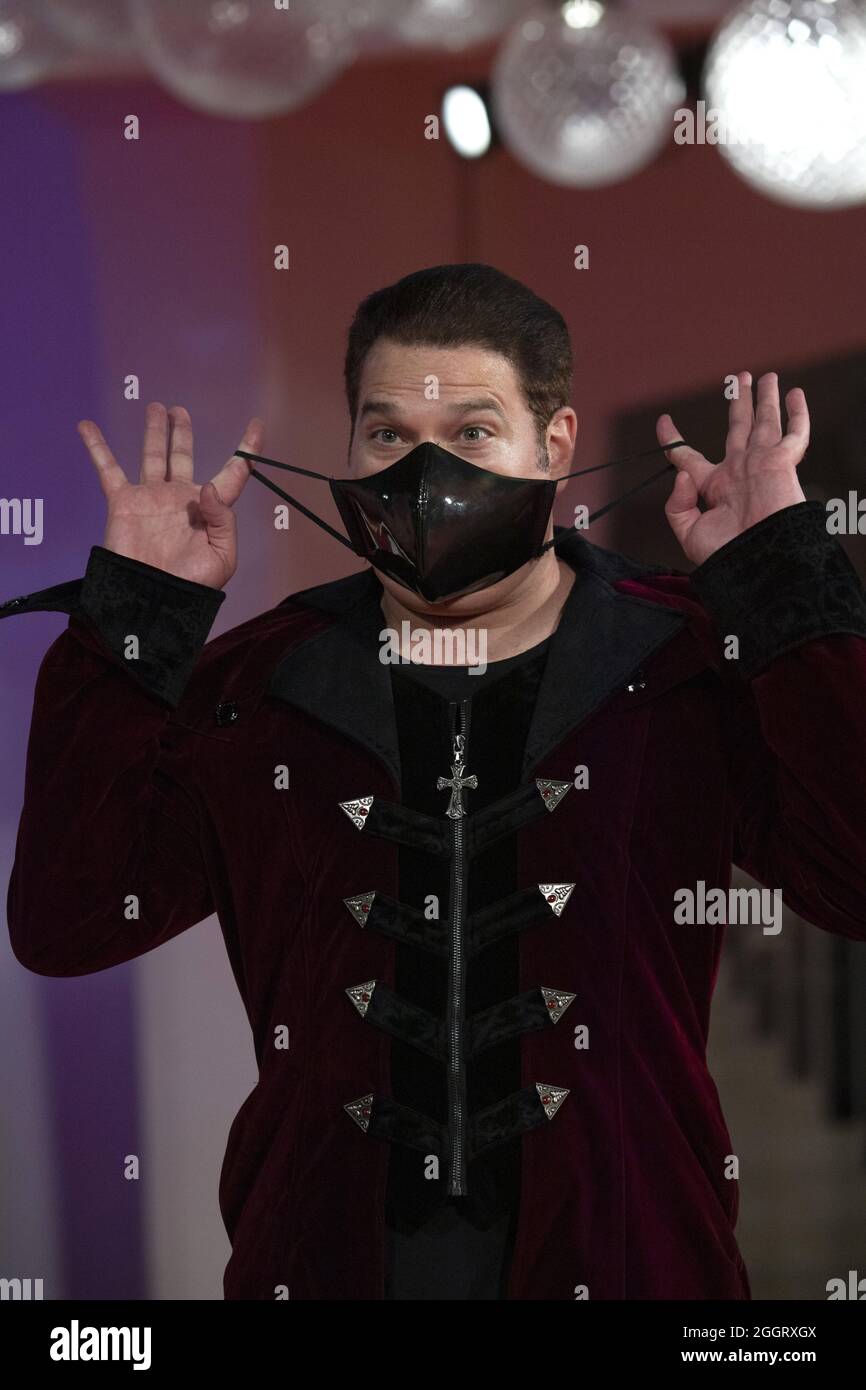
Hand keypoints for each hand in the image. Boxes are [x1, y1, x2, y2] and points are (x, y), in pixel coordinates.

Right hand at [77, 403, 264, 588]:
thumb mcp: (222, 557)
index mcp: (210, 511)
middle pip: (183, 456)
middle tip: (179, 411)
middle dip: (182, 432)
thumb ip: (223, 520)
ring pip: (152, 456)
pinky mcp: (124, 503)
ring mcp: (151, 499)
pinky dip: (97, 447)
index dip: (247, 450)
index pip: (234, 473)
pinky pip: (108, 469)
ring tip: (156, 408)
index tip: (256, 426)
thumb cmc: (192, 587)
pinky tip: (86, 425)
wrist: (153, 600)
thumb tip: (207, 487)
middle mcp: (180, 499)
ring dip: (153, 432)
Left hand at [656, 371, 808, 566]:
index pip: (688, 458)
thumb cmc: (727, 555)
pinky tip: (795, 394)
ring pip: (764, 422)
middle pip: (738, 427)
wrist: (758, 562)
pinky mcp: (783, 464)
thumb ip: (678, 504)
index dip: (673, 439)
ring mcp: (762, 464)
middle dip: (739, 402)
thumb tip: (682, 473)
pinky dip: (797, 414)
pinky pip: (794, 434)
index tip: (663, 422)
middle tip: (739, 379)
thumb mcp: (689, 533)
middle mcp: (738, 471)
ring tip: (766, 376)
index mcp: (713, 487)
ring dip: (765, 398)